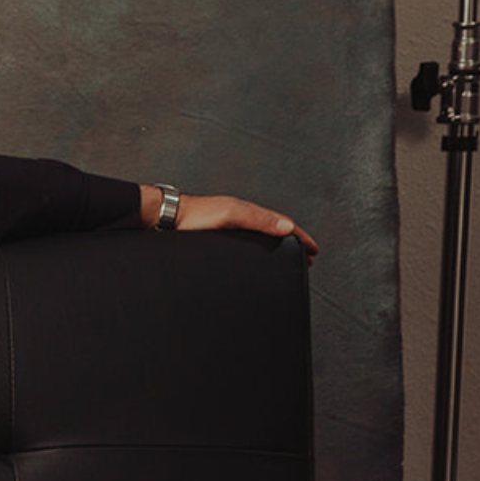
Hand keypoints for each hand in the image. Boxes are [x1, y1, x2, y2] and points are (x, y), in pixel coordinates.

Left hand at [140, 186, 319, 264]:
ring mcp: (229, 234)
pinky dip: (256, 257)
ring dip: (275, 253)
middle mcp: (240, 223)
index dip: (300, 239)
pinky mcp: (216, 245)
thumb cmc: (193, 215)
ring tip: (285, 265)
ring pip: (259, 243)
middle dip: (292, 247)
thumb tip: (287, 227)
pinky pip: (244, 252)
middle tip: (306, 262)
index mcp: (248, 214)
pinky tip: (254, 267)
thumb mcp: (231, 214)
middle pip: (274, 234)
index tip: (314, 252)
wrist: (165, 221)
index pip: (283, 226)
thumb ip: (258, 219)